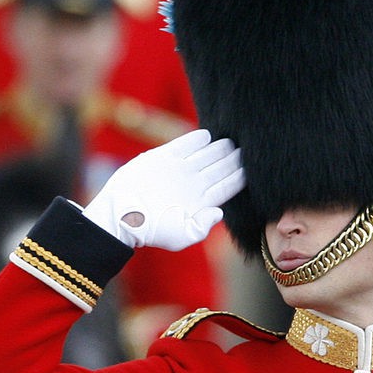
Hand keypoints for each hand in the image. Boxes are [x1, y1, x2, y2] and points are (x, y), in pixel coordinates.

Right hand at [83, 130, 244, 250]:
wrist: (122, 215)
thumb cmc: (152, 231)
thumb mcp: (181, 236)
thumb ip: (202, 227)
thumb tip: (219, 212)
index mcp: (202, 202)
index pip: (227, 186)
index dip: (240, 176)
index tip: (250, 169)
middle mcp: (194, 184)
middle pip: (220, 167)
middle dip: (233, 159)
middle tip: (244, 149)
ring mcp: (180, 170)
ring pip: (206, 154)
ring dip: (219, 147)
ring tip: (229, 141)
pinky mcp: (163, 157)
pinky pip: (185, 144)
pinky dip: (196, 139)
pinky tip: (206, 135)